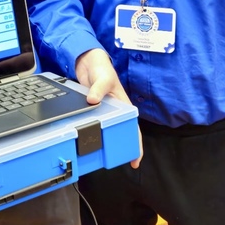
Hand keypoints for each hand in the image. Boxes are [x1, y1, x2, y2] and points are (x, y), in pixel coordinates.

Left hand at [74, 48, 141, 166]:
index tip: (136, 159)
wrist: (88, 62)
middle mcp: (117, 110)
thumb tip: (93, 99)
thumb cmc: (102, 69)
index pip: (133, 127)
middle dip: (125, 148)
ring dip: (111, 142)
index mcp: (124, 104)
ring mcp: (106, 112)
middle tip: (124, 161)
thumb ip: (99, 88)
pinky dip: (97, 133)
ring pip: (111, 130)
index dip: (136, 144)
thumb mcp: (103, 77)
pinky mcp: (94, 110)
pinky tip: (93, 141)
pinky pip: (98, 124)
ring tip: (108, 157)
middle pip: (123, 132)